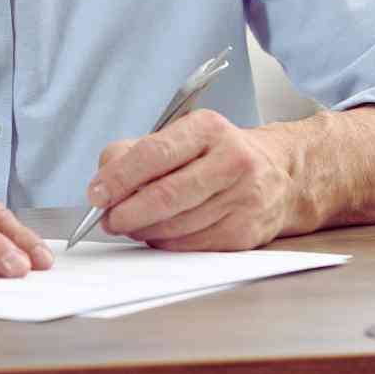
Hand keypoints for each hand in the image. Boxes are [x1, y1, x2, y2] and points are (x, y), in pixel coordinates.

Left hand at [88, 109, 300, 250]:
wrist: (279, 173)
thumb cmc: (214, 154)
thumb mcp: (179, 136)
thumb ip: (134, 153)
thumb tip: (103, 185)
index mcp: (208, 128)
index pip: (154, 153)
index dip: (119, 178)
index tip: (96, 194)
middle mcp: (232, 160)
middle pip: (166, 195)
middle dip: (127, 212)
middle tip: (107, 219)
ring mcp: (244, 198)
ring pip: (177, 225)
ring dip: (143, 230)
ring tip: (129, 224)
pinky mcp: (246, 231)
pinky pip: (192, 245)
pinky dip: (166, 243)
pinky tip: (158, 233)